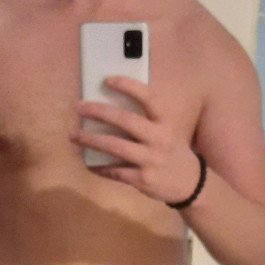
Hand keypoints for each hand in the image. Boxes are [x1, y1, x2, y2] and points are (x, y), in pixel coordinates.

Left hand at [72, 76, 202, 204]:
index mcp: (165, 122)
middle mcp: (159, 138)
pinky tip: (89, 164)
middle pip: (125, 121)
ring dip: (91, 140)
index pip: (148, 98)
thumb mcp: (167, 131)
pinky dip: (100, 168)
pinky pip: (116, 172)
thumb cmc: (173, 151)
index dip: (128, 87)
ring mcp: (151, 160)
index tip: (107, 79)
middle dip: (99, 112)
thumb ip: (146, 120)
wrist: (190, 184)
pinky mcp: (143, 179)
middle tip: (79, 107)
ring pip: (116, 146)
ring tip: (74, 135)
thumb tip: (111, 108)